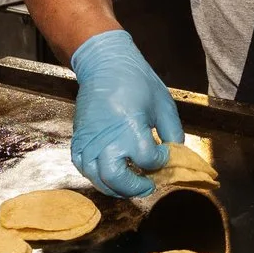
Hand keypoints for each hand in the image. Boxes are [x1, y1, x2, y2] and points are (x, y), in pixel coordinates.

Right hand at [69, 30, 182, 197]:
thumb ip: (173, 132)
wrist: (104, 64)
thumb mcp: (163, 104)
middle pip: (117, 179)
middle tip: (149, 184)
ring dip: (116, 187)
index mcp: (130, 128)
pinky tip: (111, 175)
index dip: (161, 161)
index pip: (148, 160)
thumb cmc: (136, 81)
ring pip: (98, 179)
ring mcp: (89, 141)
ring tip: (131, 183)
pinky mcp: (78, 139)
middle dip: (136, 187)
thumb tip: (175, 154)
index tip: (165, 154)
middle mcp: (107, 139)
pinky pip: (83, 168)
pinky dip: (97, 177)